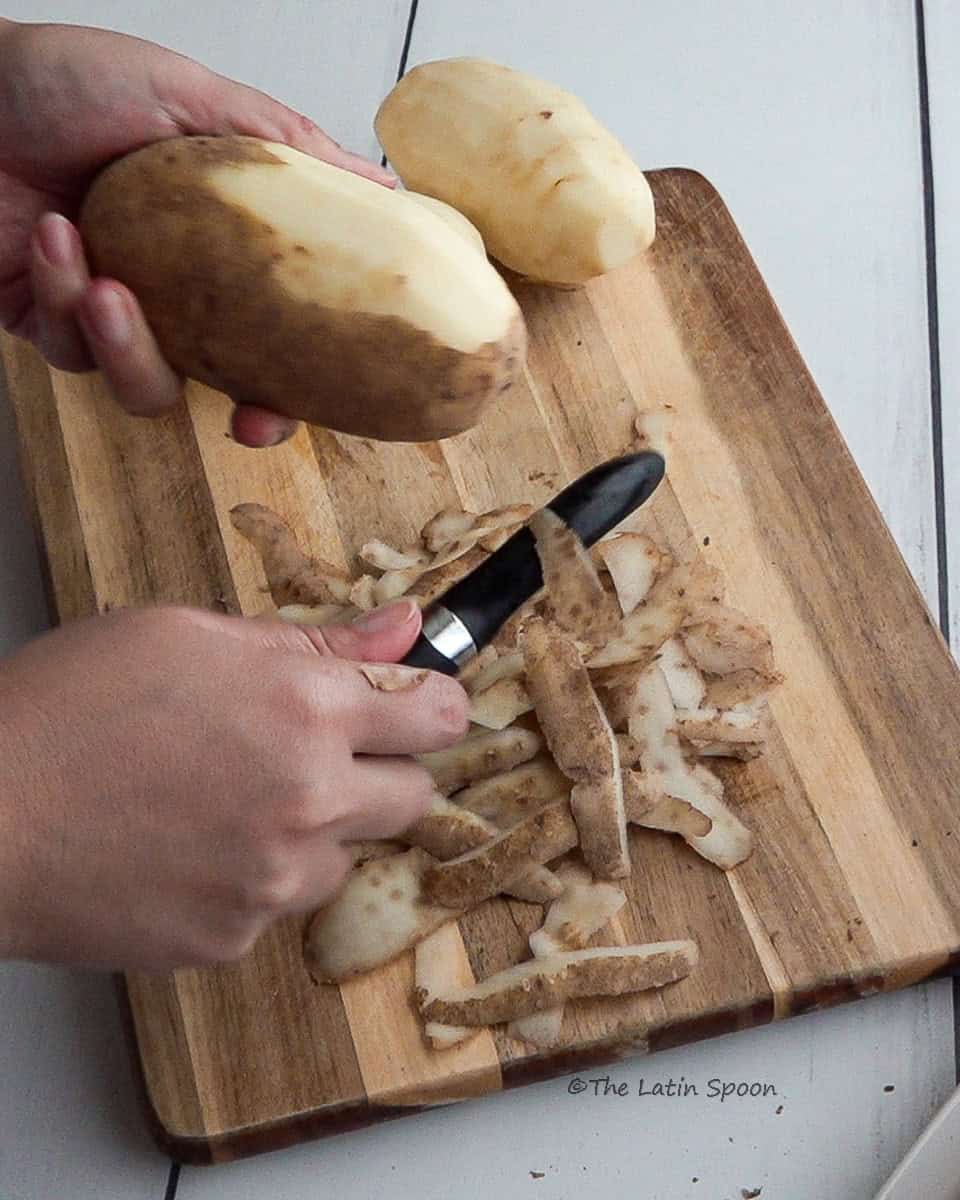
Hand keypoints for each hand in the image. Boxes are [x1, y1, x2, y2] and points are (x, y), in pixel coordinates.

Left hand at [0, 19, 393, 446]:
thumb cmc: (64, 80)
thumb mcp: (189, 96)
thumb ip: (286, 144)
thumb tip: (385, 187)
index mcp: (217, 248)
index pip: (279, 329)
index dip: (307, 374)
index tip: (339, 390)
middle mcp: (172, 291)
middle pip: (232, 384)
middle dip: (248, 411)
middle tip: (249, 416)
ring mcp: (111, 313)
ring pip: (148, 387)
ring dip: (133, 347)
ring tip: (108, 285)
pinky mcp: (48, 324)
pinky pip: (75, 351)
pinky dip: (63, 296)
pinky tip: (53, 237)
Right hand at [0, 599, 466, 971]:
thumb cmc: (68, 710)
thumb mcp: (189, 636)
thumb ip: (313, 638)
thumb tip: (403, 628)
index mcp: (306, 706)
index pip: (437, 714)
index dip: (429, 707)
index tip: (416, 708)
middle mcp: (310, 797)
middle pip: (416, 796)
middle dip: (383, 771)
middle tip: (317, 754)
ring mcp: (275, 878)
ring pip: (346, 855)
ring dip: (316, 830)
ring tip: (231, 800)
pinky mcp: (236, 936)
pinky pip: (280, 904)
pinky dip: (256, 877)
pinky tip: (194, 847)